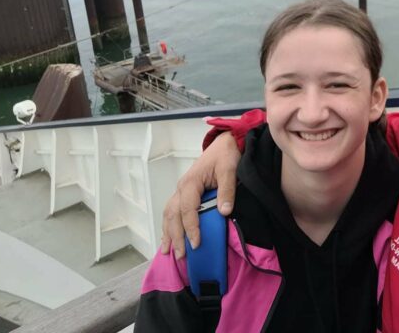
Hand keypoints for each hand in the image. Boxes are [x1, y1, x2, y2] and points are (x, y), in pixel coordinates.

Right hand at [160, 132, 241, 257]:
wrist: (225, 143)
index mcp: (191, 182)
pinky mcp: (185, 194)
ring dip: (168, 233)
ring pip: (169, 215)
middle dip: (176, 236)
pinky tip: (169, 239)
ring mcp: (181, 191)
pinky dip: (169, 226)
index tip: (196, 243)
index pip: (187, 209)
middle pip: (173, 215)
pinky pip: (172, 212)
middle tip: (182, 255)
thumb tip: (223, 211)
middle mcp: (182, 188)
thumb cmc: (226, 155)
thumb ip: (227, 190)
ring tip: (167, 252)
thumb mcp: (230, 169)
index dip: (191, 227)